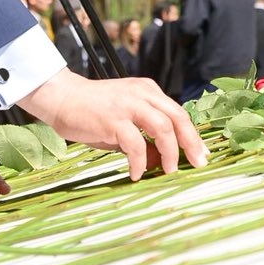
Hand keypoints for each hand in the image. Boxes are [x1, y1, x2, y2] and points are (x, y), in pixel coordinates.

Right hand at [21, 69, 208, 181]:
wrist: (62, 98)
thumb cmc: (92, 111)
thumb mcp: (124, 121)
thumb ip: (143, 137)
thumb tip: (160, 160)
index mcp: (148, 91)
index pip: (178, 113)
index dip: (192, 135)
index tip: (202, 154)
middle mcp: (142, 94)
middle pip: (178, 118)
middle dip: (191, 143)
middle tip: (198, 164)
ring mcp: (128, 105)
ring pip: (163, 127)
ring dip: (170, 152)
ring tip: (169, 170)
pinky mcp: (113, 119)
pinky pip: (135, 144)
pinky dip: (140, 161)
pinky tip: (137, 173)